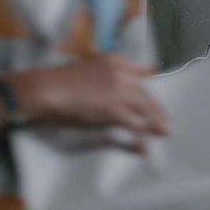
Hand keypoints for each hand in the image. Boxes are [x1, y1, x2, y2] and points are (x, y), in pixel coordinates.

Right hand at [11, 55, 168, 139]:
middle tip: (164, 121)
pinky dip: (142, 139)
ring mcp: (121, 91)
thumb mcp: (89, 70)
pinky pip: (135, 126)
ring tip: (162, 133)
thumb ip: (106, 78)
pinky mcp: (116, 110)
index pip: (143, 72)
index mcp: (115, 61)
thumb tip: (113, 94)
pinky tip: (144, 148)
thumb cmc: (60, 82)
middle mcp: (123, 73)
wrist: (46, 89)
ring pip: (147, 109)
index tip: (154, 97)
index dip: (150, 87)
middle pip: (147, 94)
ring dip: (156, 123)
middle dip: (157, 109)